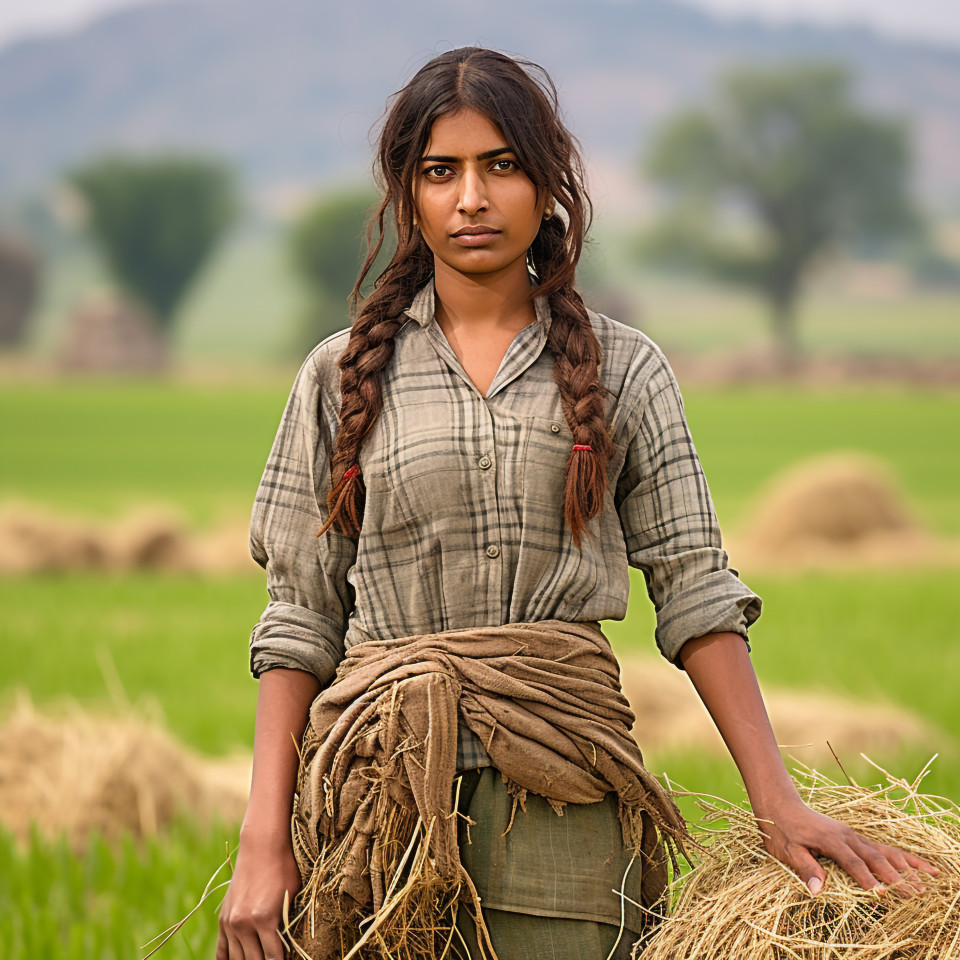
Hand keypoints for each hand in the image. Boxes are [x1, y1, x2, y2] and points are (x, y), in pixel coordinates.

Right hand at [216, 828, 302, 959]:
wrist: (262, 846)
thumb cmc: (284, 868)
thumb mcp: (292, 895)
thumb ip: (287, 924)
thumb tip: (289, 946)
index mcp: (264, 919)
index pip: (274, 958)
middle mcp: (244, 923)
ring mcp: (230, 922)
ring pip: (238, 958)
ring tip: (258, 959)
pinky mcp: (223, 918)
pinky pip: (222, 949)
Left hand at [756, 797, 939, 898]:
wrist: (780, 805)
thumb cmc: (781, 829)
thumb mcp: (786, 850)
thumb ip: (804, 868)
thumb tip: (817, 890)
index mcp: (831, 839)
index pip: (853, 863)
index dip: (867, 879)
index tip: (881, 895)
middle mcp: (847, 835)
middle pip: (876, 857)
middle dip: (896, 876)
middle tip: (916, 894)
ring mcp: (853, 835)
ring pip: (885, 851)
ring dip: (907, 865)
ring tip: (931, 878)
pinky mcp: (854, 837)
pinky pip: (882, 847)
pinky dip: (902, 856)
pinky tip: (918, 864)